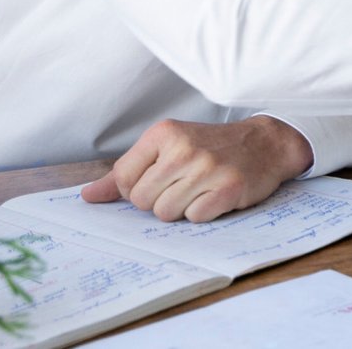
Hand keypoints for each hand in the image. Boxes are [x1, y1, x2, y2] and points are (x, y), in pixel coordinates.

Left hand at [80, 116, 313, 221]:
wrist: (265, 143)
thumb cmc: (210, 147)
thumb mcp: (167, 147)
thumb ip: (126, 171)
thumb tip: (86, 196)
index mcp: (163, 133)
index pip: (121, 180)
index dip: (135, 189)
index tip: (159, 180)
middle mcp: (184, 148)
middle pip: (141, 201)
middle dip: (159, 201)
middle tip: (184, 185)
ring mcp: (207, 168)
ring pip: (165, 213)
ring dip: (181, 209)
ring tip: (199, 190)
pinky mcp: (228, 188)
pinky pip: (194, 218)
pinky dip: (204, 212)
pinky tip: (216, 196)